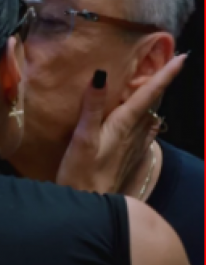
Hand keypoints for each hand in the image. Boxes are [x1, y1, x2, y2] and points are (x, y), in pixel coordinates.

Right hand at [57, 54, 187, 193]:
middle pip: (151, 104)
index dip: (164, 76)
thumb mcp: (82, 138)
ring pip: (149, 118)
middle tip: (167, 65)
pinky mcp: (128, 158)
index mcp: (122, 125)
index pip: (148, 95)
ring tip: (154, 87)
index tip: (182, 58)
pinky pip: (144, 133)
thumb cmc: (81, 173)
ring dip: (153, 101)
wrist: (89, 206)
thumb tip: (100, 74)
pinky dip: (147, 121)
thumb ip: (91, 107)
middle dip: (160, 84)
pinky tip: (148, 122)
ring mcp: (133, 148)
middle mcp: (133, 134)